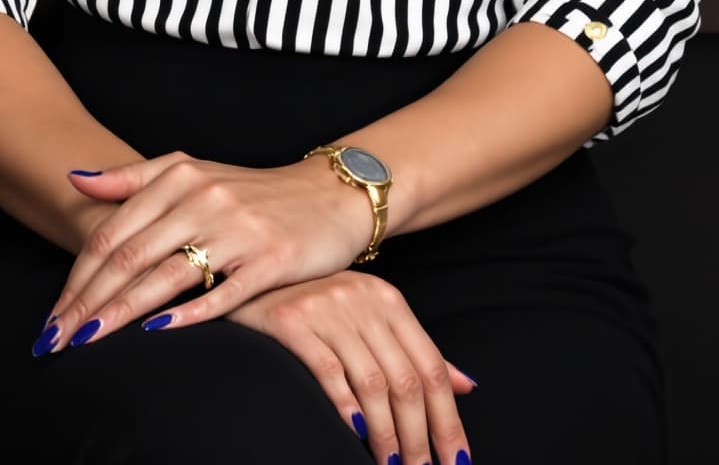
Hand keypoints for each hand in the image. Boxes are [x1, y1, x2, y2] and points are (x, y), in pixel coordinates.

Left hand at [37, 150, 380, 349]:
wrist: (329, 196)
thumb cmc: (251, 191)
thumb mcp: (192, 171)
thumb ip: (134, 177)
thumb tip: (77, 179)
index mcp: (178, 177)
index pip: (114, 233)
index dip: (78, 276)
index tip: (52, 315)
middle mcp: (204, 200)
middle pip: (131, 256)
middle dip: (88, 301)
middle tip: (56, 338)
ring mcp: (238, 230)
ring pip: (167, 275)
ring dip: (122, 311)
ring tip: (89, 340)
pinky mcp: (271, 260)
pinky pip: (223, 292)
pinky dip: (188, 312)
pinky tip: (157, 331)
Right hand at [228, 273, 474, 463]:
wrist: (252, 273)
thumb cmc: (316, 305)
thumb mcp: (371, 318)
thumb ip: (415, 351)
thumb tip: (466, 386)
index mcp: (389, 301)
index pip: (431, 368)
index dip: (448, 419)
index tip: (456, 460)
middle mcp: (363, 300)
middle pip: (405, 381)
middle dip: (418, 437)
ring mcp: (327, 309)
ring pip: (372, 383)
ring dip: (386, 434)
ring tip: (389, 464)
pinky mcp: (292, 320)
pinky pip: (328, 371)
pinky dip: (346, 407)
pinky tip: (355, 434)